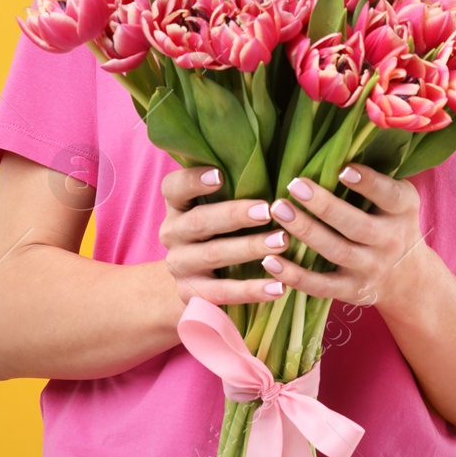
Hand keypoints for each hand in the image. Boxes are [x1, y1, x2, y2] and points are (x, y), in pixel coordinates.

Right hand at [160, 166, 289, 306]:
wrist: (192, 280)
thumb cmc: (217, 230)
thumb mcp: (214, 207)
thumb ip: (234, 187)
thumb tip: (277, 161)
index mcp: (177, 206)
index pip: (174, 187)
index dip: (194, 180)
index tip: (220, 175)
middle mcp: (173, 233)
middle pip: (199, 221)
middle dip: (235, 215)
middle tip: (269, 210)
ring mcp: (180, 265)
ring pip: (214, 255)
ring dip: (250, 248)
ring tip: (283, 242)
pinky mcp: (191, 294)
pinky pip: (222, 293)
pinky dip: (251, 291)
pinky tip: (279, 287)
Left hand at [263, 163, 431, 314]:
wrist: (409, 279)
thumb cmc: (393, 223)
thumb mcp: (398, 199)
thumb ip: (376, 179)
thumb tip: (336, 145)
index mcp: (402, 210)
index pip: (388, 195)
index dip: (367, 183)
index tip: (342, 168)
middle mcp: (389, 240)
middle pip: (356, 225)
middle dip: (324, 206)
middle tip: (294, 185)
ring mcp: (370, 268)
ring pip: (336, 251)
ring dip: (305, 231)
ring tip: (278, 210)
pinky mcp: (351, 291)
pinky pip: (321, 285)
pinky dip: (295, 275)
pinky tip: (269, 260)